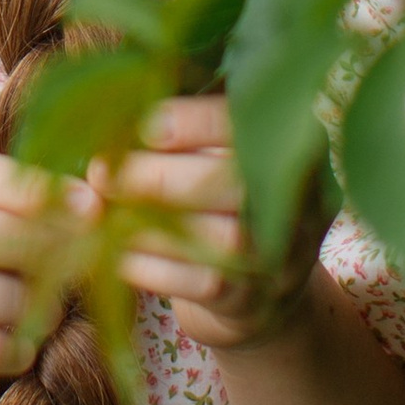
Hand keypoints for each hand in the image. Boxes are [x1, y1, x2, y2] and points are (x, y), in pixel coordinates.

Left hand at [100, 94, 323, 352]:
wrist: (260, 295)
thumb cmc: (219, 199)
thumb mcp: (215, 153)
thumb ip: (176, 123)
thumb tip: (107, 104)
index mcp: (297, 144)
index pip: (254, 125)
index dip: (196, 121)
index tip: (144, 124)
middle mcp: (305, 200)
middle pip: (239, 185)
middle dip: (160, 174)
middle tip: (101, 171)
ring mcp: (286, 256)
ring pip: (224, 240)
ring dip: (148, 223)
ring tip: (99, 208)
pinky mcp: (256, 301)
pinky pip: (203, 283)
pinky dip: (150, 265)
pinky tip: (111, 250)